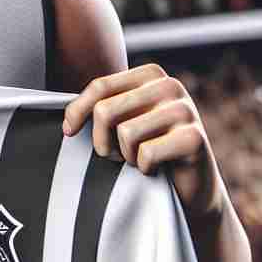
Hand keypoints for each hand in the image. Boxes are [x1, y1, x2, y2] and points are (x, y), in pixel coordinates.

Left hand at [62, 63, 222, 216]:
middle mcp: (170, 85)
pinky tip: (156, 168)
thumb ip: (102, 107)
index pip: (100, 86)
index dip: (76, 112)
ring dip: (125, 156)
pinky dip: (144, 168)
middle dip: (102, 141)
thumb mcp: (124, 121)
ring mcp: (185, 110)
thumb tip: (67, 120)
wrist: (192, 187)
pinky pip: (146, 154)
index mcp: (151, 74)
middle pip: (106, 110)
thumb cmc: (149, 150)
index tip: (68, 132)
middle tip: (116, 154)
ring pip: (125, 134)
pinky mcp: (194, 138)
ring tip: (138, 159)